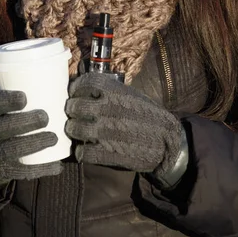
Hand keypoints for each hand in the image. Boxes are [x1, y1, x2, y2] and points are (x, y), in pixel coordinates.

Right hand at [0, 90, 61, 182]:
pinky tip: (57, 165)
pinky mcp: (3, 170)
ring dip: (34, 143)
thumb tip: (63, 82)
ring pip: (11, 149)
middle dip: (25, 122)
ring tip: (54, 137)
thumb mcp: (6, 106)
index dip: (7, 101)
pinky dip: (40, 169)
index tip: (24, 97)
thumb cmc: (7, 119)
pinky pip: (21, 171)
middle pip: (2, 127)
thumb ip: (26, 94)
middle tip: (45, 117)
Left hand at [65, 73, 182, 177]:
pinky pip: (83, 152)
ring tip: (75, 129)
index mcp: (116, 92)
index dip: (76, 87)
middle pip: (75, 106)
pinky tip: (83, 149)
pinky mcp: (109, 153)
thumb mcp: (131, 94)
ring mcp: (108, 132)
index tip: (74, 92)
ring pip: (75, 129)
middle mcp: (109, 109)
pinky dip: (80, 151)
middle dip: (71, 109)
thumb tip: (86, 86)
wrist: (166, 142)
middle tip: (73, 112)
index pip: (85, 82)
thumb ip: (110, 90)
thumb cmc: (147, 115)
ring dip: (72, 129)